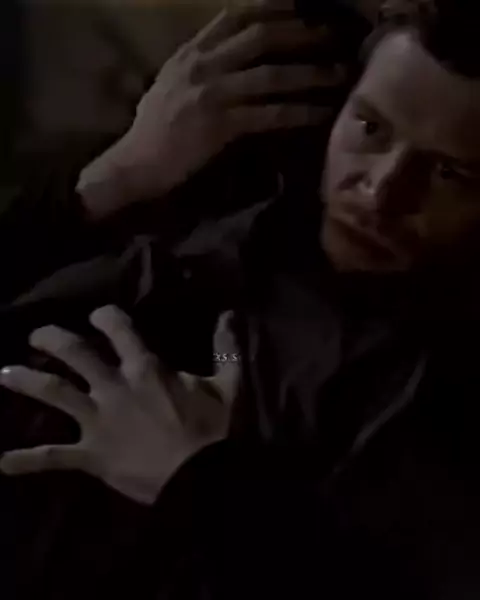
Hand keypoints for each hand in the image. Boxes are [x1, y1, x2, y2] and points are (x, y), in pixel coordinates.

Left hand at [0, 306, 234, 504]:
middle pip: (75, 354)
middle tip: (37, 337)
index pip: (118, 329)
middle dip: (51, 341)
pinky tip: (2, 463)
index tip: (97, 316)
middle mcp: (114, 387)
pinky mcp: (92, 454)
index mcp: (145, 368)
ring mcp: (99, 420)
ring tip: (2, 375)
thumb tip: (230, 314)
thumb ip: (226, 347)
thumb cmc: (214, 430)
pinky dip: (26, 460)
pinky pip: (54, 457)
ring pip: (55, 394)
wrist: (201, 479)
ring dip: (26, 383)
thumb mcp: (228, 385)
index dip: (104, 317)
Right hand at [78, 5, 341, 218]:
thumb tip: (226, 61)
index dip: (273, 6)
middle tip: (335, 34)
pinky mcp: (221, 125)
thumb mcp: (169, 87)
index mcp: (190, 53)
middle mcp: (202, 65)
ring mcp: (212, 94)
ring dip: (312, 72)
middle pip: (261, 36)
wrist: (134, 166)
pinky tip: (322, 113)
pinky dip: (300, 112)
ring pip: (272, 74)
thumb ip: (196, 68)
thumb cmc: (151, 132)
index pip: (235, 15)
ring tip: (342, 73)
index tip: (303, 4)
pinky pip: (270, 114)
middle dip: (303, 32)